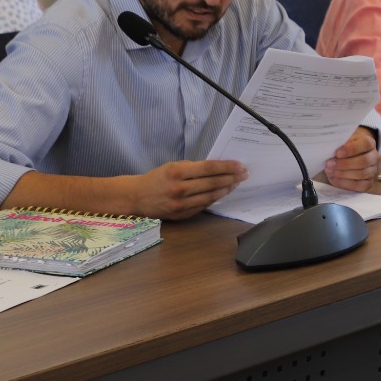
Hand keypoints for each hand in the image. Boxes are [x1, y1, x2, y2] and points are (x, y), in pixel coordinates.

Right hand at [128, 159, 246, 219]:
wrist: (136, 197)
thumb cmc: (157, 178)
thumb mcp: (173, 166)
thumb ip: (193, 168)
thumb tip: (218, 168)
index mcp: (177, 172)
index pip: (208, 168)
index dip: (227, 167)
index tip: (240, 165)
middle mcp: (179, 189)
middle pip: (213, 183)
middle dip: (232, 178)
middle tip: (244, 174)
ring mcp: (180, 204)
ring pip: (211, 196)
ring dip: (227, 189)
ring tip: (236, 183)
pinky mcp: (181, 215)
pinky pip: (203, 205)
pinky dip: (215, 198)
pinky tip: (223, 193)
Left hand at [323, 125, 380, 191]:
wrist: (351, 155)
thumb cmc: (345, 147)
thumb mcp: (343, 141)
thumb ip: (339, 144)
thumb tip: (329, 150)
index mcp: (369, 143)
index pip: (365, 144)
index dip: (351, 149)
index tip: (337, 153)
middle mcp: (374, 156)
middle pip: (364, 161)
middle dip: (345, 164)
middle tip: (330, 164)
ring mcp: (373, 170)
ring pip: (362, 174)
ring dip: (343, 174)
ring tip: (330, 171)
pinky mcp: (368, 182)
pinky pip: (360, 186)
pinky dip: (345, 183)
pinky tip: (334, 179)